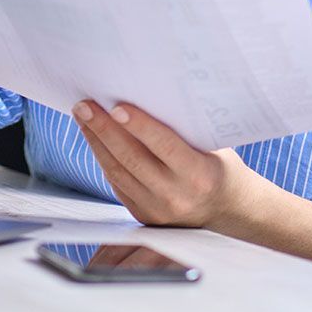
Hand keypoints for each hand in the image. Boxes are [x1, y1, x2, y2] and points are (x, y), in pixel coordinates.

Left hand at [72, 99, 256, 229]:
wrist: (227, 209)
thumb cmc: (219, 166)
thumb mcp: (212, 145)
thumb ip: (182, 129)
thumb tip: (146, 96)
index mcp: (199, 174)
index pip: (164, 145)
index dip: (138, 125)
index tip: (116, 106)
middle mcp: (176, 195)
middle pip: (131, 158)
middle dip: (103, 129)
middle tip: (85, 106)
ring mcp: (157, 210)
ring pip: (118, 172)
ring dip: (96, 142)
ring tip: (83, 117)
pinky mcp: (144, 216)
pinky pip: (117, 184)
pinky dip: (103, 159)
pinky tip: (94, 139)